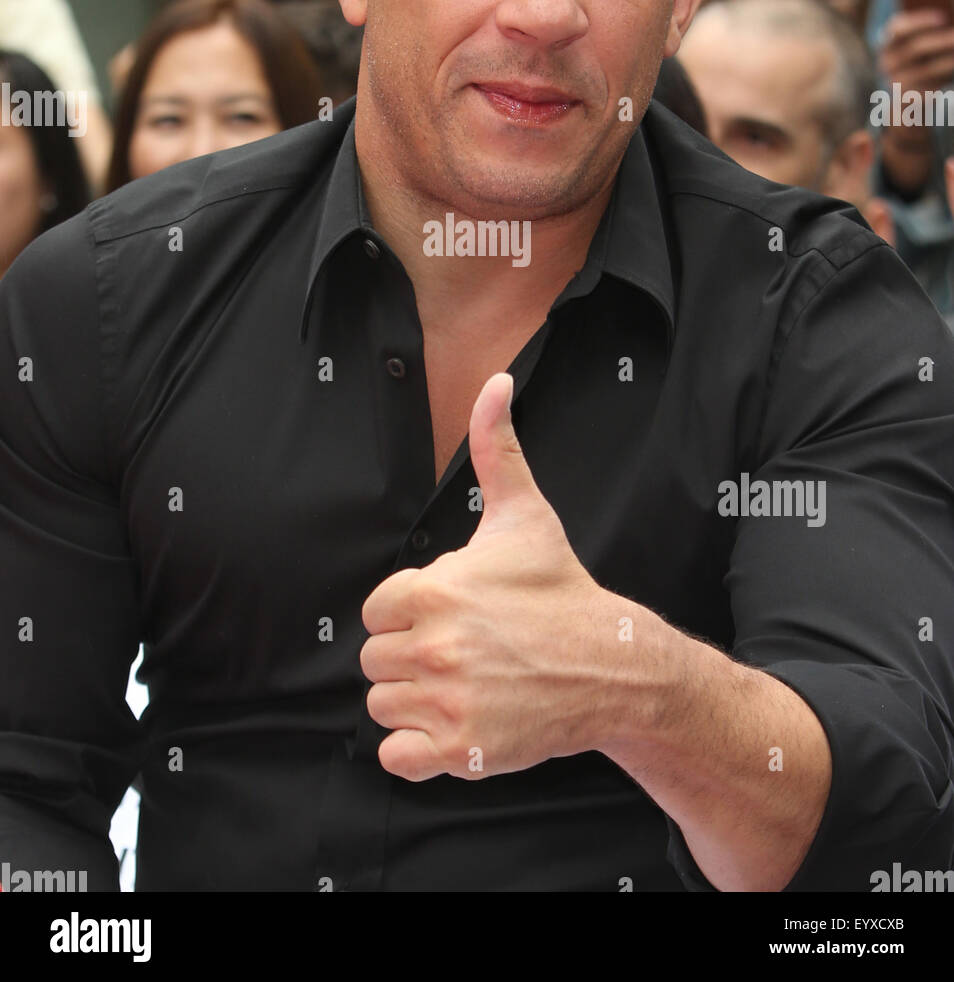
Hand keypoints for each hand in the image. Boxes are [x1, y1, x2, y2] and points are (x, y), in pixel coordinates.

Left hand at [360, 372, 618, 780]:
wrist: (613, 665)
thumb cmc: (560, 589)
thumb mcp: (524, 514)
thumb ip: (495, 447)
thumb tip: (496, 382)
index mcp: (435, 590)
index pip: (376, 610)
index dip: (408, 611)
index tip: (449, 612)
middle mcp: (434, 647)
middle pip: (373, 660)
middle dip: (408, 655)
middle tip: (459, 651)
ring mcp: (447, 702)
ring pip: (382, 705)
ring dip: (412, 700)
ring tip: (460, 684)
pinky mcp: (460, 751)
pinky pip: (395, 756)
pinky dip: (415, 748)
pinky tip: (453, 723)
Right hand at [879, 8, 953, 93]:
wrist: (911, 91)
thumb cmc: (923, 57)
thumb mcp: (922, 42)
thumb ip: (932, 33)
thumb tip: (950, 28)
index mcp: (888, 40)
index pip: (898, 27)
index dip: (920, 21)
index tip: (943, 17)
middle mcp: (887, 60)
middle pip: (915, 48)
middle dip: (941, 41)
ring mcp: (895, 80)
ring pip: (926, 70)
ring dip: (948, 62)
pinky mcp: (908, 97)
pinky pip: (929, 87)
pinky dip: (945, 78)